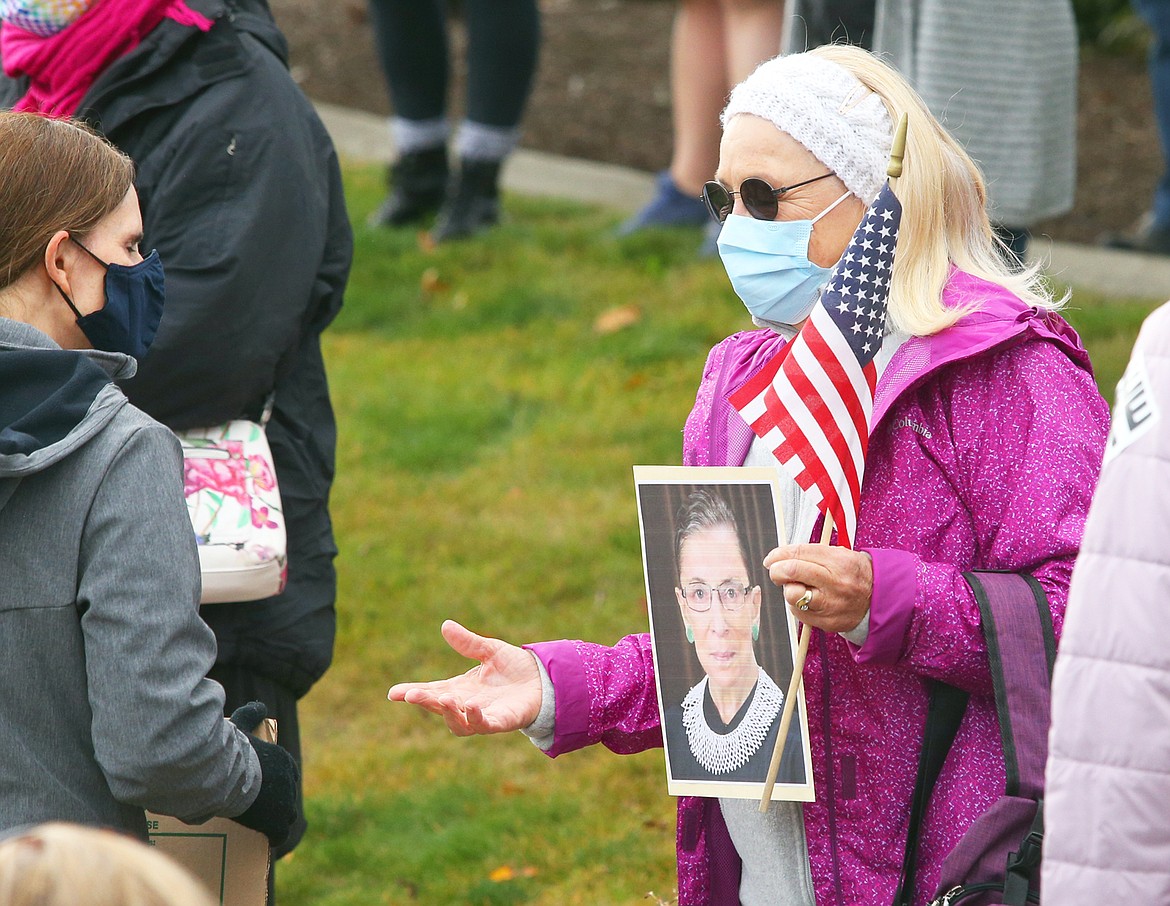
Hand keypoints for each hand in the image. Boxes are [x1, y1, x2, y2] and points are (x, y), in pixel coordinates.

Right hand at [228, 701, 299, 846]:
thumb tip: (260, 706)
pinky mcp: (276, 822)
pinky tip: (271, 840)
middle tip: (266, 808)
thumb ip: (251, 713)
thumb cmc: (232, 751)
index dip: (281, 782)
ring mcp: (285, 803)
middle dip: (281, 802)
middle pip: (289, 795)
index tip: (270, 788)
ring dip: (281, 820)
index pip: (290, 774)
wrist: (227, 776)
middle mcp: (290, 782)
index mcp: (285, 761)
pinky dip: (276, 837)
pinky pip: (280, 834)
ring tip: (269, 825)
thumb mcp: (242, 726)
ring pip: (287, 816)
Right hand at [387, 620, 542, 736]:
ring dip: (448, 713)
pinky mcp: (501, 722)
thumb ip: (468, 643)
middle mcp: (467, 704)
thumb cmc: (514, 667)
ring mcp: (483, 715)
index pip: (431, 692)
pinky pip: (485, 725)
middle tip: (410, 694)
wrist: (544, 680)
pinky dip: (476, 718)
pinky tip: (473, 707)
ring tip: (443, 698)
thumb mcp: (489, 650)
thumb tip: (446, 626)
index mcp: (460, 689)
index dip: (412, 693)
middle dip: (425, 702)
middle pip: (440, 707)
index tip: (393, 693)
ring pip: (458, 723)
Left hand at [763, 544, 873, 633]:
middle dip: (776, 571)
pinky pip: (798, 613)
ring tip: (798, 587)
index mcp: (838, 560)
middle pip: (791, 572)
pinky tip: (807, 600)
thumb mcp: (838, 554)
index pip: (798, 553)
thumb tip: (779, 557)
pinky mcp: (827, 622)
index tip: (771, 558)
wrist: (877, 599)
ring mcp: (831, 604)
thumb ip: (810, 554)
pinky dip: (796, 605)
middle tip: (776, 571)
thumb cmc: (852, 573)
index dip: (778, 555)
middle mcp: (835, 582)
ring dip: (788, 590)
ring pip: (792, 595)